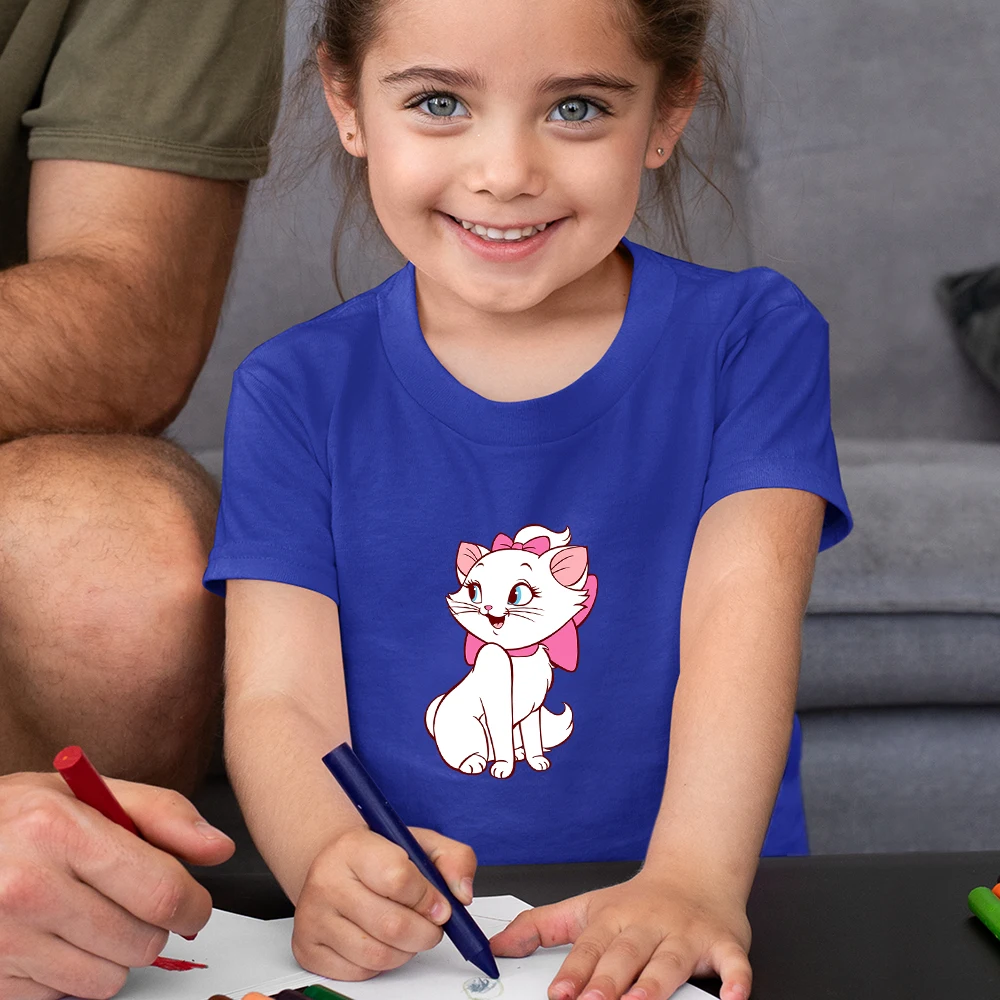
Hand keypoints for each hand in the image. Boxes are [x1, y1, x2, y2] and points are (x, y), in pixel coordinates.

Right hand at [0, 770, 234, 999]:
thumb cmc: (14, 818)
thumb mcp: (85, 791)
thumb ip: (161, 814)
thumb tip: (219, 849)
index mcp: (60, 830)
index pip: (163, 892)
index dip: (194, 904)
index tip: (195, 903)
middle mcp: (27, 887)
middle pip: (142, 941)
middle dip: (153, 926)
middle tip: (131, 902)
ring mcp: (4, 940)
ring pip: (108, 980)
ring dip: (112, 954)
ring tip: (85, 916)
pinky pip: (64, 998)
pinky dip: (70, 974)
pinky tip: (51, 938)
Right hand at [292, 826, 476, 980]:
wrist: (333, 863)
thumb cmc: (378, 856)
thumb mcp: (420, 842)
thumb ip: (454, 859)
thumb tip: (462, 894)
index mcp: (354, 848)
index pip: (398, 878)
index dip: (429, 899)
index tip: (440, 905)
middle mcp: (326, 881)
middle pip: (391, 925)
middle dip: (426, 933)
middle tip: (432, 926)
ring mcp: (313, 917)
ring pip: (377, 955)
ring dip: (407, 951)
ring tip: (409, 933)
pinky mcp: (307, 948)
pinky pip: (359, 973)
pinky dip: (382, 965)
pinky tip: (383, 942)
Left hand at [489, 868, 751, 999]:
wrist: (695, 874)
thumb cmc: (636, 902)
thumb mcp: (585, 907)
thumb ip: (540, 927)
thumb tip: (497, 948)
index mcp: (613, 919)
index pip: (589, 947)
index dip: (574, 971)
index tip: (558, 993)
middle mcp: (648, 926)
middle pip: (626, 955)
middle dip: (608, 981)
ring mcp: (686, 935)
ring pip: (670, 961)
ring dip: (655, 984)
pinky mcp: (724, 943)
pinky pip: (732, 962)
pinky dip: (735, 980)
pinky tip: (733, 997)